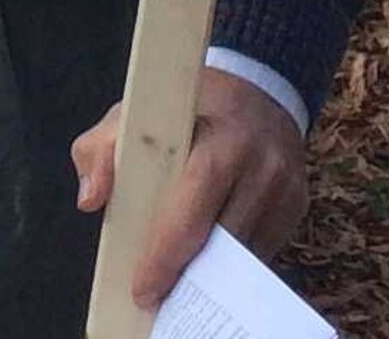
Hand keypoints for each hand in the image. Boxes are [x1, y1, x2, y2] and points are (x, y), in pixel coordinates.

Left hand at [68, 67, 312, 311]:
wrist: (258, 89)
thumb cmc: (186, 108)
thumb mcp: (134, 114)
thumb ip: (99, 150)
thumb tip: (90, 199)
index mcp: (219, 139)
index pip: (192, 208)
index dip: (166, 254)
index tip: (143, 288)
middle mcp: (261, 165)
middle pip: (222, 239)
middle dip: (187, 273)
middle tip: (156, 299)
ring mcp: (286, 189)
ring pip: (244, 252)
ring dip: (211, 273)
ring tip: (178, 290)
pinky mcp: (298, 206)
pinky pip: (262, 248)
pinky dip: (233, 263)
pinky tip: (207, 268)